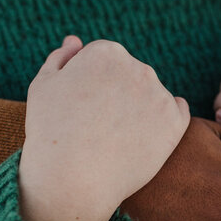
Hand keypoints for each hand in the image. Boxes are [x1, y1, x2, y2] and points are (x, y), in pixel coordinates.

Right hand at [20, 37, 189, 220]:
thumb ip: (61, 58)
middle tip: (95, 126)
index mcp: (106, 52)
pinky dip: (164, 123)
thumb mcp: (42, 86)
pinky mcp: (175, 123)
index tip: (79, 107)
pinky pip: (177, 113)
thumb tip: (76, 41)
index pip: (104, 60)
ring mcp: (159, 94)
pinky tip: (147, 136)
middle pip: (129, 75)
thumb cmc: (50, 132)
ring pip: (150, 95)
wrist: (73, 180)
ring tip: (114, 138)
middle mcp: (138, 66)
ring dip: (138, 109)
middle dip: (116, 94)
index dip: (89, 85)